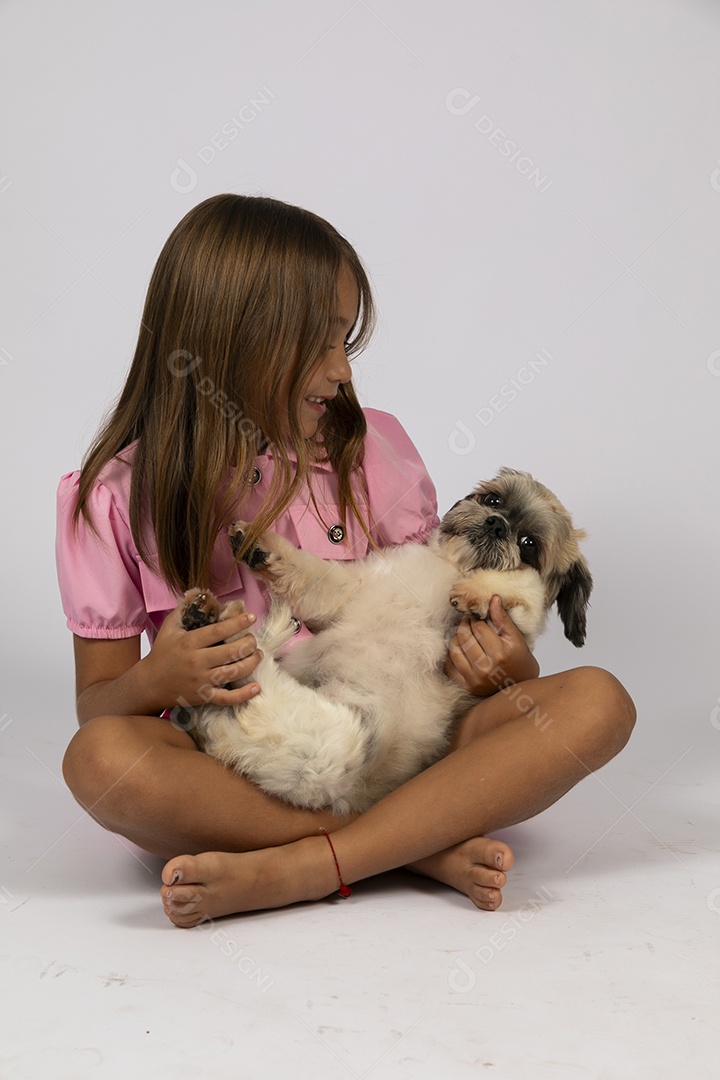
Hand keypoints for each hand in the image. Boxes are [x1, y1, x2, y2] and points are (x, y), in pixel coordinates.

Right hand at [143, 601, 262, 707]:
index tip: (251, 617)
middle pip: (231, 651)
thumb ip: (184, 610)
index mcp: (189, 642)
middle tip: (253, 639)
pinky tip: (256, 687)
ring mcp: (201, 681)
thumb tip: (200, 596)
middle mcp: (197, 661)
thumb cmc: (162, 653)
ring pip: (233, 672)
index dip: (237, 623)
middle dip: (248, 643)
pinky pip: (226, 698)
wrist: (149, 683)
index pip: (218, 631)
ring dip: (251, 663)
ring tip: (258, 655)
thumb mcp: (169, 628)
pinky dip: (243, 694)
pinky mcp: (203, 696)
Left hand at [445, 595, 539, 695]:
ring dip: (456, 638)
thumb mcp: (516, 638)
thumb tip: (493, 598)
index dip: (475, 618)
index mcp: (499, 655)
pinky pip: (449, 665)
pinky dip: (452, 654)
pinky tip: (461, 649)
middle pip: (464, 637)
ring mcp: (474, 680)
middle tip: (468, 621)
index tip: (476, 616)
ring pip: (454, 650)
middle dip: (464, 625)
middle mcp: (485, 669)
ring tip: (464, 634)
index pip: (478, 628)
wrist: (519, 686)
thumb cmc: (520, 660)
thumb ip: (502, 619)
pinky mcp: (466, 686)